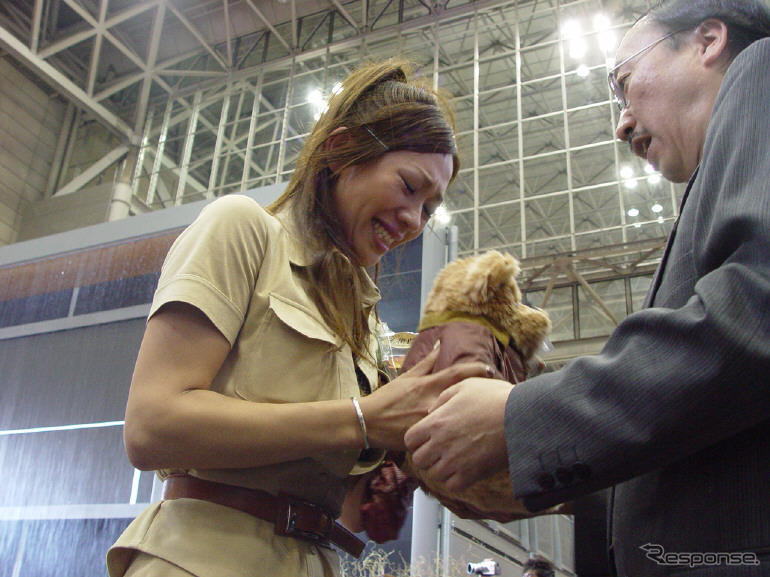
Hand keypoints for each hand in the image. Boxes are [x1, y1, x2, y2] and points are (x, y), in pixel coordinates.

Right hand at [360, 346, 490, 450]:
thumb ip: (427, 362)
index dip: (477, 369)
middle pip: (465, 396)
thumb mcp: (407, 377)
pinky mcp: (429, 439)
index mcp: (429, 385)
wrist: (369, 423)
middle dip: (481, 393)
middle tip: (497, 390)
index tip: (490, 369)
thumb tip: (440, 343)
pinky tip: (470, 434)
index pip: (459, 374)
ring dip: (473, 412)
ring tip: (487, 412)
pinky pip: (449, 435)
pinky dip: (460, 433)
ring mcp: (433, 422)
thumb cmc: (388, 398)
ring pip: (459, 417)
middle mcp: (433, 402)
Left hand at [404, 377, 511, 492]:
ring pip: (434, 475)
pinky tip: (464, 470)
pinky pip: (452, 486)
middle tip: (439, 451)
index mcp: (436, 422)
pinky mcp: (472, 474)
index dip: (417, 440)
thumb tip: (432, 411)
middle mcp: (441, 443)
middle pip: (419, 460)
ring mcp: (455, 461)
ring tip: (453, 461)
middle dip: (427, 456)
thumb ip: (443, 398)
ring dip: (441, 469)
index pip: (410, 440)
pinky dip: (455, 481)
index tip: (426, 439)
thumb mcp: (464, 386)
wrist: (521, 417)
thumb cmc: (495, 398)